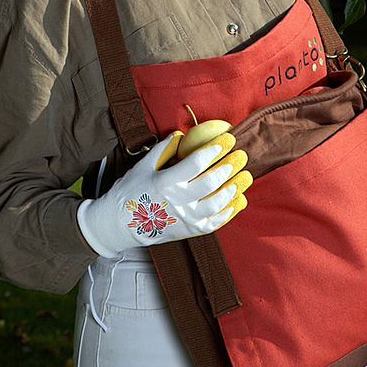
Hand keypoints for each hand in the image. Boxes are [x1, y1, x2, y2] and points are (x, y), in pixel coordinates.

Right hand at [76, 131, 251, 256]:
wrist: (121, 224)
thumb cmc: (132, 191)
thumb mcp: (143, 166)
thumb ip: (163, 149)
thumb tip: (181, 134)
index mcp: (165, 183)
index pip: (196, 163)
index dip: (214, 149)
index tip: (226, 139)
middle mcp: (177, 202)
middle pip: (211, 183)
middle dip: (229, 166)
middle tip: (241, 154)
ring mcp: (185, 219)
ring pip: (217, 204)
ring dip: (234, 189)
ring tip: (245, 176)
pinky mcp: (190, 231)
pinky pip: (215, 222)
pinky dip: (230, 211)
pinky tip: (239, 199)